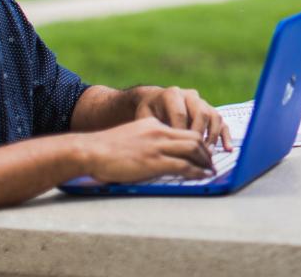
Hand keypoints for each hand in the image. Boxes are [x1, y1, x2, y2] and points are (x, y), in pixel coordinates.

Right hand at [75, 117, 216, 183]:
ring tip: (210, 169)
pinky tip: (202, 176)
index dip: (197, 140)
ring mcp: (158, 146)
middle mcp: (159, 131)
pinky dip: (197, 171)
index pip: (183, 129)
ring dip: (205, 161)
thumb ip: (145, 140)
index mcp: (153, 124)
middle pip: (194, 137)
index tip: (201, 151)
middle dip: (206, 151)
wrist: (90, 150)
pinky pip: (184, 166)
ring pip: (193, 149)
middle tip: (210, 161)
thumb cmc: (104, 148)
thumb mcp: (130, 136)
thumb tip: (154, 153)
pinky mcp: (155, 162)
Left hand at [133, 86, 231, 150]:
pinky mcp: (210, 110)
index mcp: (172, 94)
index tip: (179, 150)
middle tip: (196, 153)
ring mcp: (202, 102)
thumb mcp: (144, 117)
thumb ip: (152, 128)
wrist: (153, 100)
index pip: (180, 114)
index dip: (181, 133)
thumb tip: (159, 147)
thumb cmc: (147, 112)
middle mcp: (189, 95)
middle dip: (199, 135)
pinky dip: (225, 135)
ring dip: (212, 137)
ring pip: (214, 116)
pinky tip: (227, 149)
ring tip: (208, 154)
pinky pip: (221, 121)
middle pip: (201, 113)